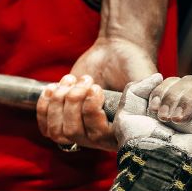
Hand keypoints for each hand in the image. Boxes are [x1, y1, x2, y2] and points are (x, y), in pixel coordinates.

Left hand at [37, 37, 156, 151]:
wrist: (115, 53)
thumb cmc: (132, 65)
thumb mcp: (142, 78)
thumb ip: (143, 94)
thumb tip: (147, 103)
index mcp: (121, 131)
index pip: (99, 136)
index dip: (91, 113)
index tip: (96, 88)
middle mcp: (100, 136)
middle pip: (74, 133)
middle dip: (73, 102)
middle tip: (86, 80)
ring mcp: (80, 130)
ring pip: (57, 132)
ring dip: (58, 103)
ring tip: (70, 81)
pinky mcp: (64, 121)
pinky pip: (46, 128)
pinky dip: (44, 107)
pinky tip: (53, 88)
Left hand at [114, 74, 191, 170]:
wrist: (156, 163)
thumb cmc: (140, 145)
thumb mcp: (127, 115)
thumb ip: (134, 90)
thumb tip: (158, 76)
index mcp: (171, 105)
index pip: (175, 81)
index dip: (163, 90)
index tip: (153, 110)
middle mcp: (191, 109)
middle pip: (191, 81)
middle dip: (175, 95)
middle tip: (166, 118)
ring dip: (190, 99)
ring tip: (180, 120)